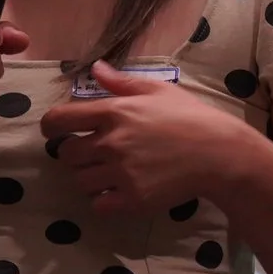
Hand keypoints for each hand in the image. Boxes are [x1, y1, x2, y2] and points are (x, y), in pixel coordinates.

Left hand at [39, 63, 258, 214]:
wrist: (221, 154)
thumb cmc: (192, 118)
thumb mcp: (159, 91)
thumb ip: (122, 82)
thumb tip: (95, 68)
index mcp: (114, 112)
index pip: (58, 120)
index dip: (51, 127)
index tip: (56, 133)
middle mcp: (111, 143)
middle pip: (66, 155)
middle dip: (77, 154)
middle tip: (97, 153)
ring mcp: (120, 173)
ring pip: (80, 181)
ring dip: (90, 178)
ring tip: (113, 173)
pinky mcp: (132, 199)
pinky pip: (98, 205)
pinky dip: (104, 200)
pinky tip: (121, 191)